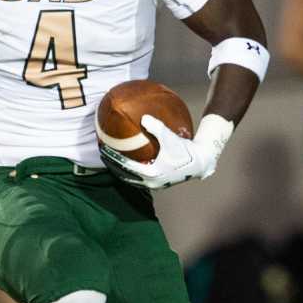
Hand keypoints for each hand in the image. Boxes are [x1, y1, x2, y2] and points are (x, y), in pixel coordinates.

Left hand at [101, 114, 230, 190]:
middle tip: (102, 154)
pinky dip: (129, 170)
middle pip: (123, 175)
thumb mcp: (170, 138)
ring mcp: (153, 184)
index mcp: (151, 174)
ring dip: (119, 170)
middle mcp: (150, 182)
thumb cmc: (185, 149)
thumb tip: (143, 118)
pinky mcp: (156, 183)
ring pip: (129, 178)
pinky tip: (124, 160)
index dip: (113, 158)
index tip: (103, 150)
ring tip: (109, 159)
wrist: (200, 162)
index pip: (125, 167)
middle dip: (111, 165)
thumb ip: (157, 128)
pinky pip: (138, 177)